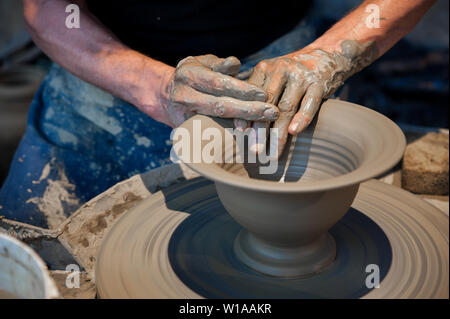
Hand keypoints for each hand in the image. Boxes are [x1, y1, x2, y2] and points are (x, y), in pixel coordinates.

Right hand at [158, 54, 279, 126]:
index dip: (242, 90)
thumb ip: (220, 64)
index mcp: (189, 75)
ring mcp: (183, 116)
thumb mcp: (203, 63)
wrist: (165, 95)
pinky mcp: (185, 132)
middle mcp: (184, 96)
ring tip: (265, 127)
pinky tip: (250, 137)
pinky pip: (210, 135)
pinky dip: (231, 137)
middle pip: (220, 106)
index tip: (263, 94)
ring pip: (216, 123)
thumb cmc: (193, 75)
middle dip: (248, 110)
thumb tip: (236, 63)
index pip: (219, 83)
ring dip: (242, 126)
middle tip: (272, 112)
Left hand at [245, 40, 376, 157]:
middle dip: (260, 129)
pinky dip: (302, 119)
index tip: (240, 133)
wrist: (325, 56)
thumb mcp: (271, 78)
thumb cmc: (290, 76)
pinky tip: (294, 133)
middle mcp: (281, 69)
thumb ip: (257, 97)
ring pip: (286, 108)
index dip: (245, 114)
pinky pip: (309, 104)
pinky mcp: (318, 84)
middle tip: (255, 151)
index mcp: (264, 68)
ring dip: (278, 133)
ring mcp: (301, 76)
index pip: (251, 95)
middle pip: (267, 104)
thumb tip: (241, 130)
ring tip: (273, 153)